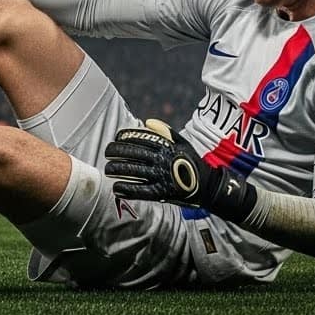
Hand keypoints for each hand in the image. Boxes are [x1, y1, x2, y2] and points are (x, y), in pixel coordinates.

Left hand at [104, 119, 253, 218]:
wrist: (208, 186)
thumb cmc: (192, 162)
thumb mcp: (183, 143)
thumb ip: (165, 131)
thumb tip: (147, 122)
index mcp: (166, 147)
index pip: (140, 138)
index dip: (125, 138)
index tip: (116, 138)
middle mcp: (162, 160)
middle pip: (133, 154)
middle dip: (116, 153)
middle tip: (106, 153)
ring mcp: (162, 176)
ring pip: (134, 171)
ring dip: (118, 170)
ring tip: (107, 169)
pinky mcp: (162, 193)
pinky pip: (141, 190)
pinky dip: (127, 189)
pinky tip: (116, 188)